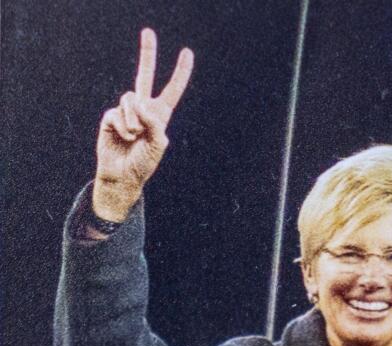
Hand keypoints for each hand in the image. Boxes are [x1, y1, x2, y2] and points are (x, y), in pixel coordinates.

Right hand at [93, 28, 193, 221]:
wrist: (122, 176)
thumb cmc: (144, 164)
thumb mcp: (158, 145)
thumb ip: (154, 123)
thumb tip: (139, 104)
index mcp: (160, 115)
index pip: (172, 90)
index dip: (180, 73)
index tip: (187, 52)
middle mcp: (143, 109)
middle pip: (144, 75)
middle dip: (147, 53)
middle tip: (148, 30)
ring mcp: (125, 110)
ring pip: (130, 99)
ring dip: (133, 121)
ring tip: (133, 138)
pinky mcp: (110, 116)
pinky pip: (117, 113)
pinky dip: (122, 127)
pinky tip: (122, 138)